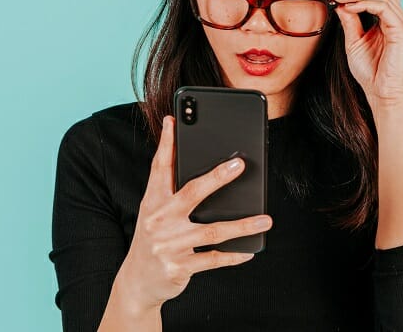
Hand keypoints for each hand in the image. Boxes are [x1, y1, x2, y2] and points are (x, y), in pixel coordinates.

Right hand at [114, 115, 272, 311]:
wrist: (137, 281)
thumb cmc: (153, 238)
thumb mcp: (154, 211)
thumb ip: (170, 188)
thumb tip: (194, 161)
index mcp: (152, 201)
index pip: (159, 168)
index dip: (166, 143)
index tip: (173, 121)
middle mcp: (159, 220)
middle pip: (191, 193)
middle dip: (216, 177)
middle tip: (240, 165)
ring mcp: (169, 245)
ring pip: (211, 231)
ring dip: (241, 225)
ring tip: (265, 219)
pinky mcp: (179, 266)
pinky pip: (212, 259)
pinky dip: (233, 256)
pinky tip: (249, 251)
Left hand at [332, 0, 402, 108]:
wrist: (383, 95)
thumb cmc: (372, 73)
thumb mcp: (354, 42)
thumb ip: (350, 22)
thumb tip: (341, 3)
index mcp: (391, 20)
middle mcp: (401, 19)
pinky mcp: (402, 31)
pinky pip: (383, 7)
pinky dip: (364, 3)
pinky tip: (348, 7)